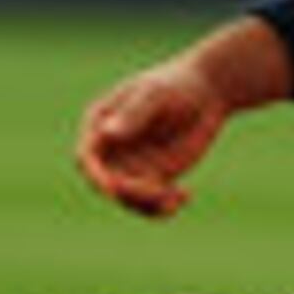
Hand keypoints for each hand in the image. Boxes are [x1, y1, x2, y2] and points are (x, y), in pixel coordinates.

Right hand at [78, 58, 231, 218]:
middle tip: (161, 191)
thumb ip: (133, 114)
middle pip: (107, 184)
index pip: (86, 156)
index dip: (95, 176)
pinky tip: (185, 195)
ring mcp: (131, 165)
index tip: (113, 189)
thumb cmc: (177, 84)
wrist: (207, 93)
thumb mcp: (156, 94)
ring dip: (150, 205)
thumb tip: (107, 133)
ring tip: (178, 194)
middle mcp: (111, 148)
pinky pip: (150, 203)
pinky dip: (163, 209)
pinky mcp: (153, 177)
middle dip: (130, 193)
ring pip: (128, 199)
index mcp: (100, 123)